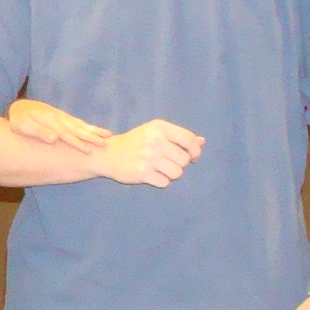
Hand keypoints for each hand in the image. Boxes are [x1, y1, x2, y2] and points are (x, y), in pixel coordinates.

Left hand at [8, 98, 111, 154]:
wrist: (20, 107)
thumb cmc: (19, 119)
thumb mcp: (23, 126)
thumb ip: (38, 132)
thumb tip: (54, 139)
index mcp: (51, 123)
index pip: (67, 135)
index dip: (78, 144)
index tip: (89, 152)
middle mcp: (60, 119)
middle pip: (78, 129)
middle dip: (92, 137)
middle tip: (105, 144)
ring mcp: (63, 117)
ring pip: (81, 125)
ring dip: (94, 131)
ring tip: (108, 136)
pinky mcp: (63, 117)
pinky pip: (78, 122)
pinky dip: (88, 126)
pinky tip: (97, 130)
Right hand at [89, 120, 204, 186]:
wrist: (107, 153)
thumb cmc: (135, 143)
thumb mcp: (155, 133)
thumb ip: (179, 137)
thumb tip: (202, 142)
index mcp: (159, 127)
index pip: (189, 140)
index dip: (195, 151)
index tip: (192, 157)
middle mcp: (155, 140)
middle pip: (184, 160)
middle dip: (179, 164)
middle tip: (166, 162)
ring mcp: (148, 157)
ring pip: (177, 173)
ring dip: (171, 174)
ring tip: (159, 169)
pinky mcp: (142, 172)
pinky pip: (165, 182)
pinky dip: (160, 181)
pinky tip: (151, 175)